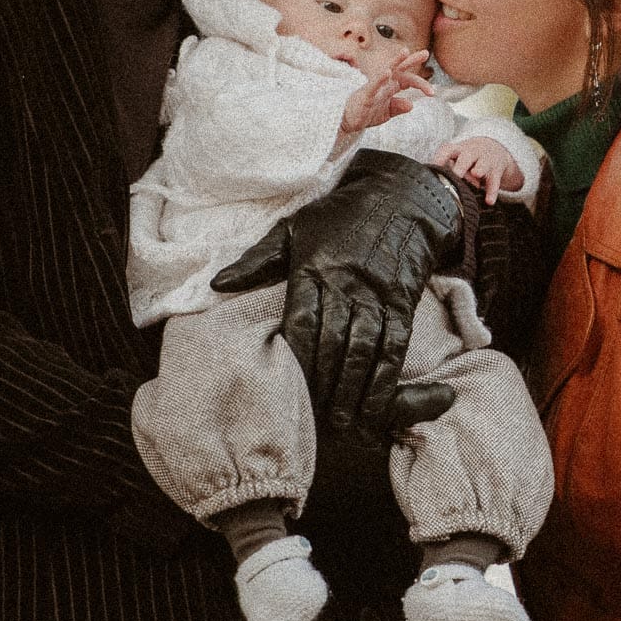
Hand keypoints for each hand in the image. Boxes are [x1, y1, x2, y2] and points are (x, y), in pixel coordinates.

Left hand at [211, 150, 463, 465]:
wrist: (401, 198)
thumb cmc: (339, 216)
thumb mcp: (294, 228)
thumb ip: (257, 261)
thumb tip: (217, 284)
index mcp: (314, 266)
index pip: (301, 318)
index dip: (295, 355)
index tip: (284, 388)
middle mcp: (348, 282)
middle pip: (334, 339)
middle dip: (323, 383)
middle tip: (313, 420)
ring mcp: (378, 293)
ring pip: (365, 347)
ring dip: (353, 388)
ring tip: (343, 422)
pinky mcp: (403, 301)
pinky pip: (395, 345)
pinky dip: (386, 377)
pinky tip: (376, 403)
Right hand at [341, 50, 434, 134]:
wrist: (346, 121)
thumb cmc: (365, 113)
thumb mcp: (385, 113)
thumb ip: (397, 107)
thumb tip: (411, 105)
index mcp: (389, 87)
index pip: (407, 80)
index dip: (420, 82)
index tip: (432, 91)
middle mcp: (383, 84)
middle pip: (399, 69)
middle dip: (411, 61)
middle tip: (425, 53)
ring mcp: (374, 88)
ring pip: (386, 71)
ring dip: (396, 61)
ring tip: (404, 52)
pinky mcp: (365, 95)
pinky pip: (373, 85)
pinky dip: (380, 78)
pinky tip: (387, 72)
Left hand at [434, 136, 526, 205]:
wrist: (494, 149)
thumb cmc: (469, 157)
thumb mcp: (457, 157)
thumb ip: (446, 168)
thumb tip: (432, 185)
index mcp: (458, 150)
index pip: (447, 150)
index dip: (440, 158)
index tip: (434, 168)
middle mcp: (472, 153)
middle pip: (466, 157)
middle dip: (461, 165)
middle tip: (456, 175)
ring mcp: (485, 160)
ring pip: (483, 164)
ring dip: (479, 168)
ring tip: (476, 173)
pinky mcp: (496, 171)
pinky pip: (494, 182)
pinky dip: (492, 192)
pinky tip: (489, 201)